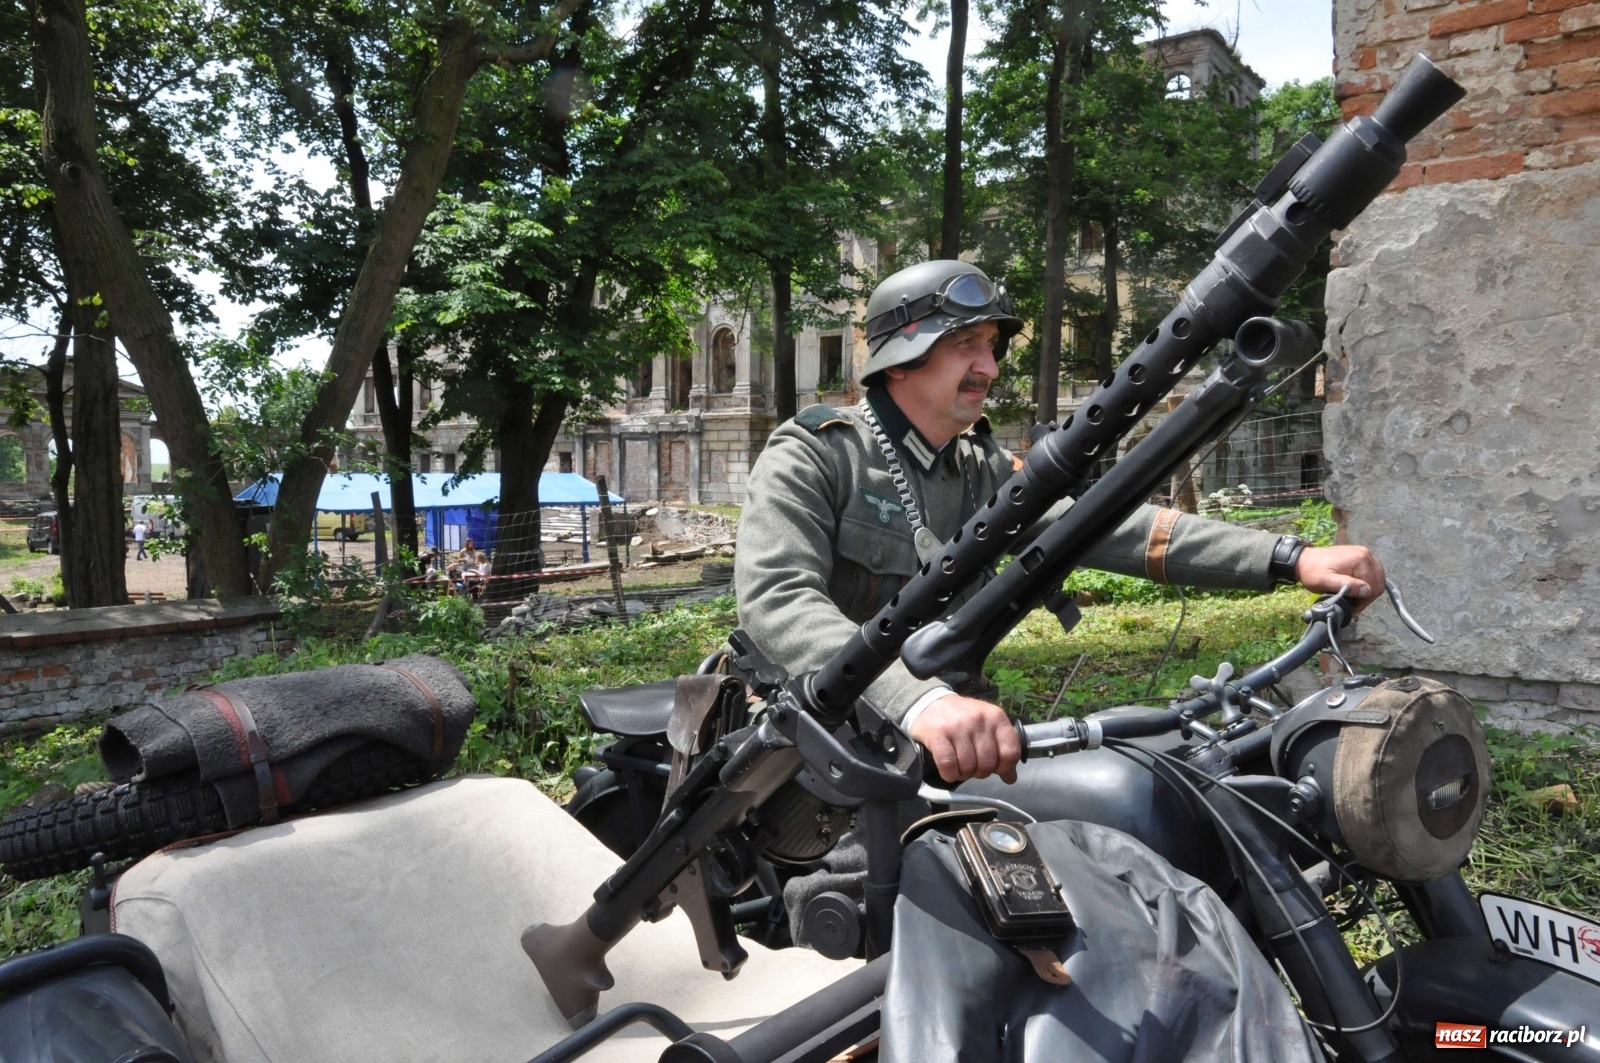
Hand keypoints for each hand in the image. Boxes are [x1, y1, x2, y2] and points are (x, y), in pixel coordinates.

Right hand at [906, 694, 1020, 783]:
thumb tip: (1011, 778)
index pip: (1010, 752)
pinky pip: (948, 765)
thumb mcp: (988, 727)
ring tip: (960, 767)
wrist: (931, 703)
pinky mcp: (937, 733)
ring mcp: (957, 726)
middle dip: (981, 772)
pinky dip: (950, 774)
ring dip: (964, 774)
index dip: (1005, 767)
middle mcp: (978, 719)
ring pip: (968, 766)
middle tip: (973, 767)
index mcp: (996, 717)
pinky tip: (949, 771)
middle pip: (988, 763)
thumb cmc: (964, 719)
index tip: (996, 769)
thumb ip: (1002, 749)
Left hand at [1294, 544, 1386, 612]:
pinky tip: (1356, 589)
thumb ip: (1347, 585)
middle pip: (1378, 581)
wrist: (1303, 560)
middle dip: (1367, 596)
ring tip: (1354, 598)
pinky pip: (1371, 572)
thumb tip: (1367, 591)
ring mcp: (1364, 554)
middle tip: (1354, 605)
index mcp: (1360, 559)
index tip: (1353, 608)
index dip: (1364, 601)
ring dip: (1368, 590)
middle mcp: (1366, 554)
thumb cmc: (1312, 572)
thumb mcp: (1325, 581)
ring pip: (1377, 578)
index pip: (1373, 586)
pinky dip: (1366, 582)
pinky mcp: (1360, 556)